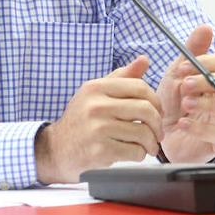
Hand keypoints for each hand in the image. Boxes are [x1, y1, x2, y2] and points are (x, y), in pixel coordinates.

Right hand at [34, 56, 162, 182]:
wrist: (56, 149)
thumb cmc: (81, 120)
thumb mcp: (96, 93)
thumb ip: (122, 77)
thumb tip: (144, 60)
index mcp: (96, 88)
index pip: (139, 87)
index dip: (155, 100)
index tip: (157, 112)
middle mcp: (96, 106)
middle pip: (145, 109)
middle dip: (157, 123)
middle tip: (157, 132)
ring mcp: (97, 129)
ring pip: (142, 132)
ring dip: (151, 142)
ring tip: (148, 145)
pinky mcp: (100, 151)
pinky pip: (134, 151)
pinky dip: (140, 154)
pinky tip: (135, 153)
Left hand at [157, 25, 214, 162]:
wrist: (162, 133)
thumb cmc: (174, 102)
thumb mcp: (178, 74)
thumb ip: (192, 51)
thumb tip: (206, 27)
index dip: (207, 63)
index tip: (182, 69)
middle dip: (209, 82)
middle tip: (185, 86)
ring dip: (207, 104)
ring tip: (185, 104)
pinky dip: (201, 128)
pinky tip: (183, 123)